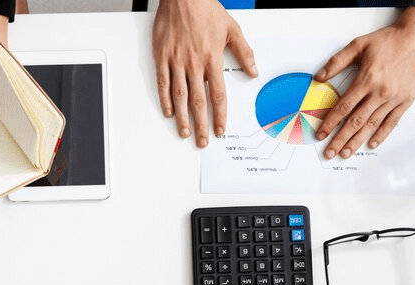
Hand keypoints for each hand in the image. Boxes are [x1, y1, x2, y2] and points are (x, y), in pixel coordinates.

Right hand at [153, 0, 256, 147]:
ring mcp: (176, 60)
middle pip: (198, 101)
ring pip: (180, 95)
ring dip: (183, 117)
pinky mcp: (162, 56)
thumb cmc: (206, 8)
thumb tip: (253, 71)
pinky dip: (165, 98)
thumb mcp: (232, 28)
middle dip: (201, 124)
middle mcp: (194, 63)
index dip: (219, 115)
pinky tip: (168, 111)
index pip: (218, 95)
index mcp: (212, 58)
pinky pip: (163, 82)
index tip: (219, 130)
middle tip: (201, 141)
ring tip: (184, 132)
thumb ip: (244, 52)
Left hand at [315, 7, 414, 158]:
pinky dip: (381, 135)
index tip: (321, 134)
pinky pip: (392, 122)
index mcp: (366, 79)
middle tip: (329, 153)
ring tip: (345, 153)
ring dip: (357, 141)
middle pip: (355, 121)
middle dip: (340, 139)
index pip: (343, 107)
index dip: (330, 123)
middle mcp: (380, 92)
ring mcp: (394, 98)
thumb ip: (337, 61)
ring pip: (372, 125)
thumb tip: (319, 77)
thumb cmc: (389, 40)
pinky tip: (371, 144)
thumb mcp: (359, 44)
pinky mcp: (406, 100)